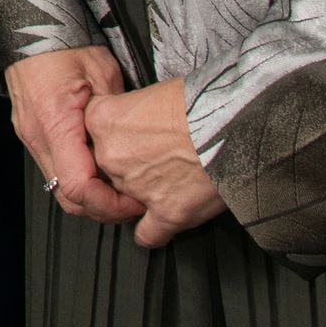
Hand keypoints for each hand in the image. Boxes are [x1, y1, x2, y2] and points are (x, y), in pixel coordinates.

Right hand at [4, 45, 143, 223]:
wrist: (30, 27)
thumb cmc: (65, 43)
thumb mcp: (105, 75)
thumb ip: (118, 118)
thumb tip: (138, 149)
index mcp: (56, 123)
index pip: (79, 188)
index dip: (110, 204)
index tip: (135, 201)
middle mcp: (37, 137)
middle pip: (67, 198)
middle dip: (102, 209)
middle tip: (132, 202)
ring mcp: (30, 137)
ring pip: (59, 188)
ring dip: (90, 196)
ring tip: (118, 187)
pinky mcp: (31, 134)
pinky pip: (54, 170)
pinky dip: (78, 178)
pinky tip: (99, 168)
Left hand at [85, 80, 227, 247]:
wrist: (235, 124)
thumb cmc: (201, 101)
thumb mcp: (155, 92)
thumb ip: (132, 112)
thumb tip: (138, 123)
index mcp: (102, 120)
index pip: (90, 134)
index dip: (112, 137)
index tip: (127, 137)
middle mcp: (110, 156)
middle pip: (105, 169)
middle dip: (127, 166)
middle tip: (154, 157)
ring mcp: (135, 188)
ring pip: (125, 200)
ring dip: (144, 194)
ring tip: (173, 180)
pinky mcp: (165, 214)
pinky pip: (147, 234)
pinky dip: (154, 231)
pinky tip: (163, 221)